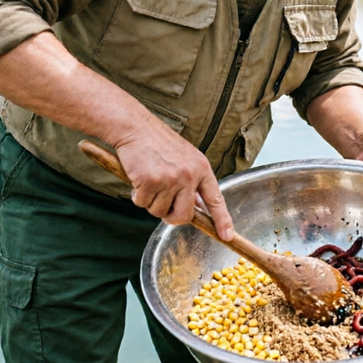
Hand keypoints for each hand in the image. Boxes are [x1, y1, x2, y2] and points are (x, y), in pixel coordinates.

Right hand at [113, 125, 235, 240]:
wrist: (135, 127)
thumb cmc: (157, 142)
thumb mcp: (185, 158)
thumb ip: (192, 181)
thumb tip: (195, 206)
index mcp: (201, 167)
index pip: (215, 199)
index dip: (222, 219)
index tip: (227, 235)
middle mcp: (189, 175)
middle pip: (184, 215)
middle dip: (171, 216)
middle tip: (162, 204)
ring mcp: (170, 179)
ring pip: (160, 211)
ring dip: (151, 202)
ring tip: (148, 180)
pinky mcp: (150, 182)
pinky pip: (142, 204)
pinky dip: (137, 195)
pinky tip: (138, 178)